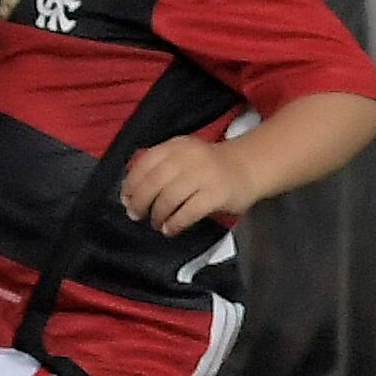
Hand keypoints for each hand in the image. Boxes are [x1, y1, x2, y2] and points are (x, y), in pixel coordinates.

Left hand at [120, 134, 257, 236]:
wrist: (249, 167)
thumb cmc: (211, 166)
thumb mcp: (184, 156)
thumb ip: (161, 166)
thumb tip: (131, 191)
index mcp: (176, 146)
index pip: (145, 162)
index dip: (131, 183)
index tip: (126, 199)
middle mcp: (188, 158)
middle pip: (153, 182)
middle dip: (140, 201)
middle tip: (136, 215)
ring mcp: (203, 176)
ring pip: (168, 198)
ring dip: (157, 214)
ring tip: (156, 224)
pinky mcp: (215, 194)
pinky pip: (188, 212)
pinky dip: (175, 223)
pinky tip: (170, 229)